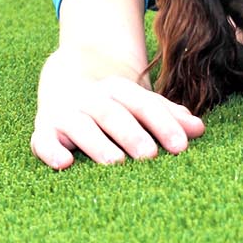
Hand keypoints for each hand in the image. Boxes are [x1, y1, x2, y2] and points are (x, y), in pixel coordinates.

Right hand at [31, 74, 204, 169]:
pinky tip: (64, 164)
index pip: (143, 104)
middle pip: (112, 113)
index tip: (181, 146)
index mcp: (118, 90)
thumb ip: (167, 116)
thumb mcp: (138, 103)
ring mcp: (66, 113)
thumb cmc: (111, 103)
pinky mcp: (44, 130)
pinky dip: (51, 151)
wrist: (62, 78)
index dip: (163, 124)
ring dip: (97, 144)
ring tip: (114, 162)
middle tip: (150, 156)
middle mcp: (91, 99)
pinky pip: (43, 140)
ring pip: (81, 126)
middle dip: (131, 134)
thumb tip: (199, 129)